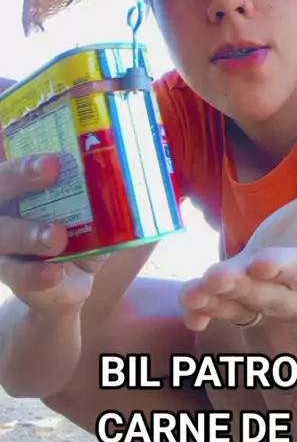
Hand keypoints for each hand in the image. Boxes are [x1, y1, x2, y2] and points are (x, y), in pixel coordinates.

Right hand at [0, 152, 106, 311]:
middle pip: (2, 187)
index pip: (15, 164)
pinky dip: (35, 273)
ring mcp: (3, 244)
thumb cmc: (76, 233)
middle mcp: (6, 209)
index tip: (52, 159)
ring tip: (56, 236)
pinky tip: (54, 272)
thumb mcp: (90, 210)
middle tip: (52, 170)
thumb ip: (102, 190)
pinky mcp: (11, 275)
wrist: (67, 282)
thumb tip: (138, 169)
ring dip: (29, 233)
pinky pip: (17, 274)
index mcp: (22, 186)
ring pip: (4, 234)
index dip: (26, 160)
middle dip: (21, 176)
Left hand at [180, 162, 296, 330]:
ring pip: (242, 308)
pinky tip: (187, 310)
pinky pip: (220, 318)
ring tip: (194, 291)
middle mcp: (294, 297)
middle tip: (214, 278)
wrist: (283, 279)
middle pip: (269, 296)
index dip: (284, 268)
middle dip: (243, 288)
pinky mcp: (237, 315)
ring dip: (216, 301)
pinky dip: (202, 315)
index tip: (261, 262)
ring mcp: (263, 310)